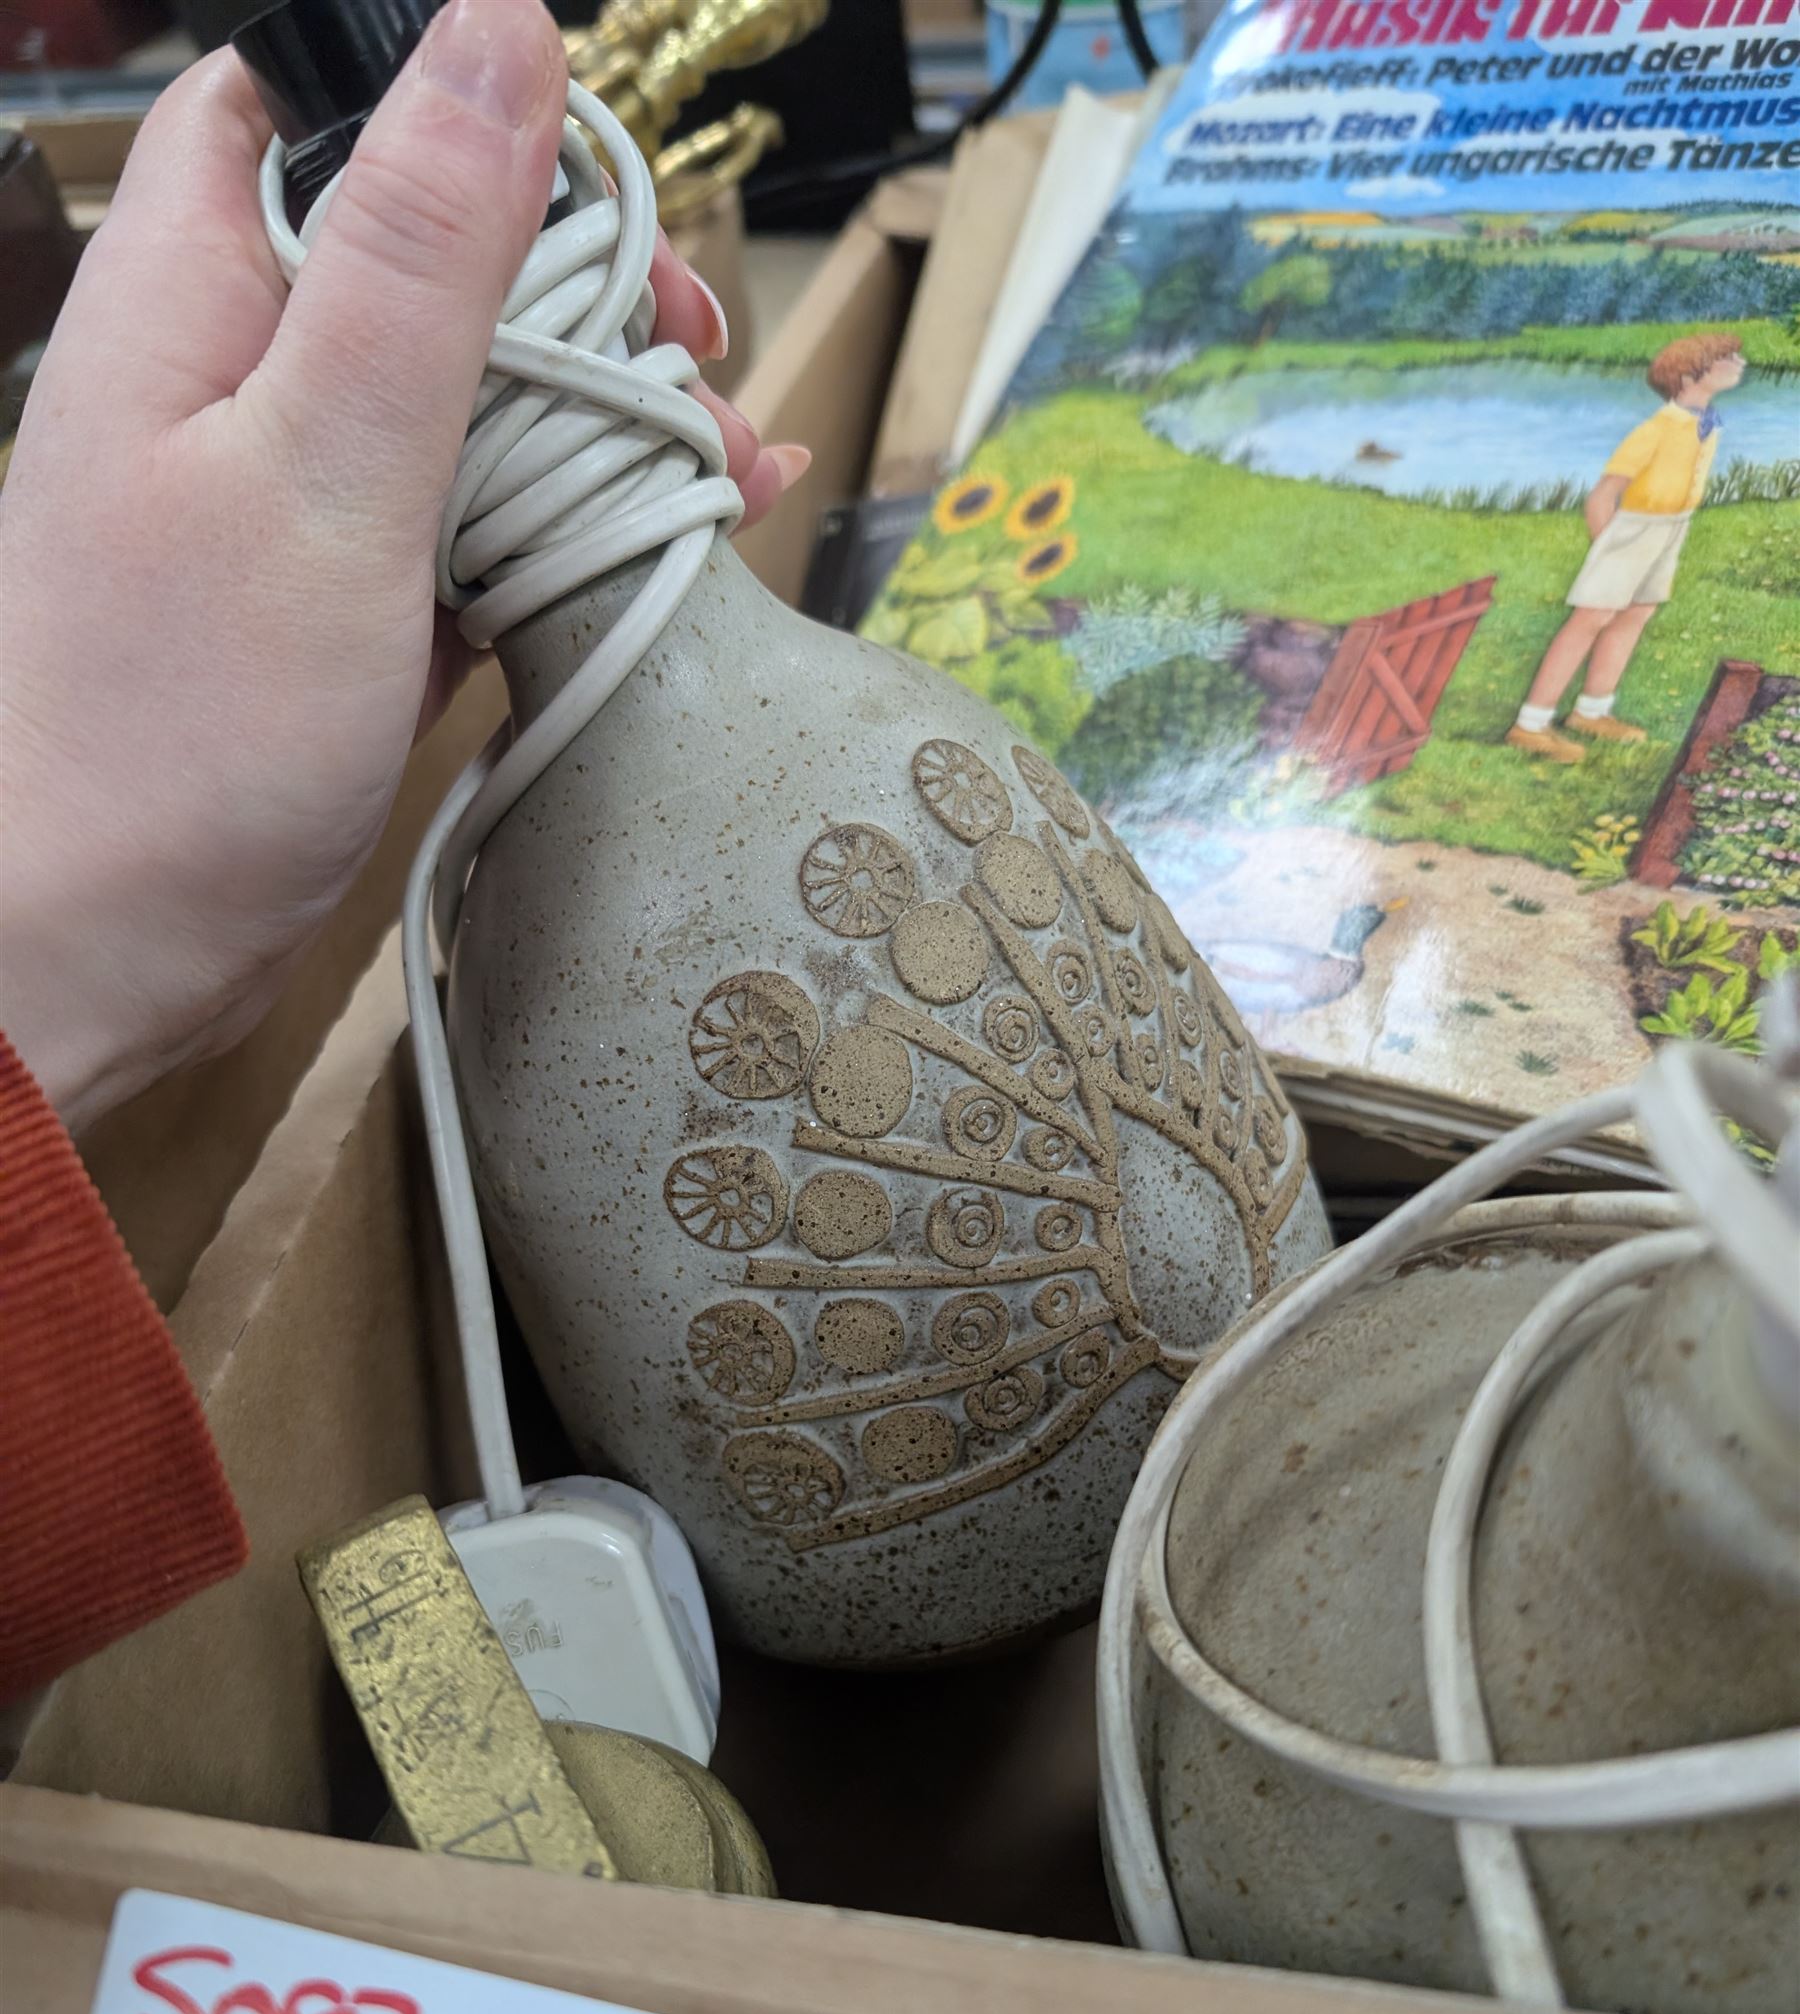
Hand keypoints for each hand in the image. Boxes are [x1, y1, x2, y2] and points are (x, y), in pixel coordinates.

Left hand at [0, 0, 805, 1132]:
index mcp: (200, 287)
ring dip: (597, 417)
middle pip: (431, 251)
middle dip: (578, 287)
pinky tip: (670, 540)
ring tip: (718, 465)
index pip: (319, 99)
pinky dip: (567, 527)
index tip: (593, 183)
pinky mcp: (343, 606)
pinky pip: (473, 525)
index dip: (459, 104)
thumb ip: (420, 256)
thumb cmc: (172, 727)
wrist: (95, 952)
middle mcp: (240, 371)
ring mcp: (294, 496)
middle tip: (688, 353)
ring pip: (469, 397)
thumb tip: (498, 27)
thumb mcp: (322, 470)